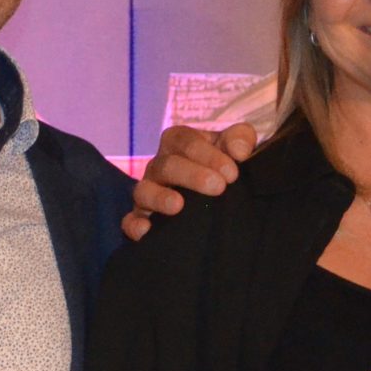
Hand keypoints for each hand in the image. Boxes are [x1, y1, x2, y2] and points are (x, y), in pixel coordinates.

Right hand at [123, 122, 257, 240]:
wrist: (218, 195)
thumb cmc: (223, 166)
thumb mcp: (235, 148)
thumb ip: (241, 140)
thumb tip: (240, 151)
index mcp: (179, 143)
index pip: (186, 141)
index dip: (208, 154)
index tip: (232, 173)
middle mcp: (159, 166)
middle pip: (167, 165)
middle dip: (192, 175)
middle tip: (218, 187)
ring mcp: (148, 192)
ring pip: (144, 191)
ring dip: (160, 197)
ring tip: (178, 206)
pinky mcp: (141, 218)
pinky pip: (129, 220)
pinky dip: (134, 224)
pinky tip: (146, 230)